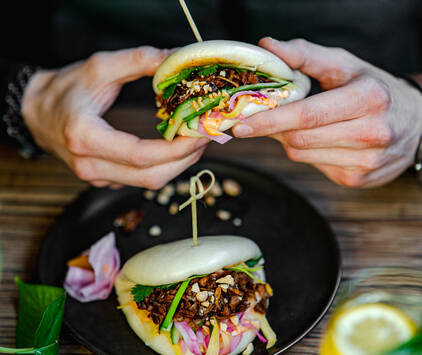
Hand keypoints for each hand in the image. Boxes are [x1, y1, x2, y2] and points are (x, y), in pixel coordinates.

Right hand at [22, 46, 207, 188]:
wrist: (36, 112)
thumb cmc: (64, 89)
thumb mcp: (98, 66)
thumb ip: (138, 61)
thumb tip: (175, 58)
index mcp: (85, 138)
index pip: (141, 156)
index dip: (176, 150)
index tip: (200, 135)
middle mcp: (90, 165)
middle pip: (150, 177)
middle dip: (184, 160)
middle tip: (205, 138)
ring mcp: (96, 177)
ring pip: (147, 183)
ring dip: (177, 165)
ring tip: (195, 142)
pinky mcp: (103, 180)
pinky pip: (139, 180)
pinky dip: (162, 167)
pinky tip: (173, 149)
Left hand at [233, 38, 421, 187]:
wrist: (415, 123)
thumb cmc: (373, 89)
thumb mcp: (345, 65)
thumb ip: (305, 55)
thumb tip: (268, 47)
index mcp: (368, 99)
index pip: (307, 115)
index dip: (270, 120)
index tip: (241, 124)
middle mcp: (371, 133)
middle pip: (299, 139)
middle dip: (273, 130)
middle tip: (257, 121)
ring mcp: (365, 161)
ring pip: (302, 155)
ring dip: (289, 140)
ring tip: (300, 125)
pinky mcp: (357, 179)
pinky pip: (313, 166)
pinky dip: (306, 152)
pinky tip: (319, 139)